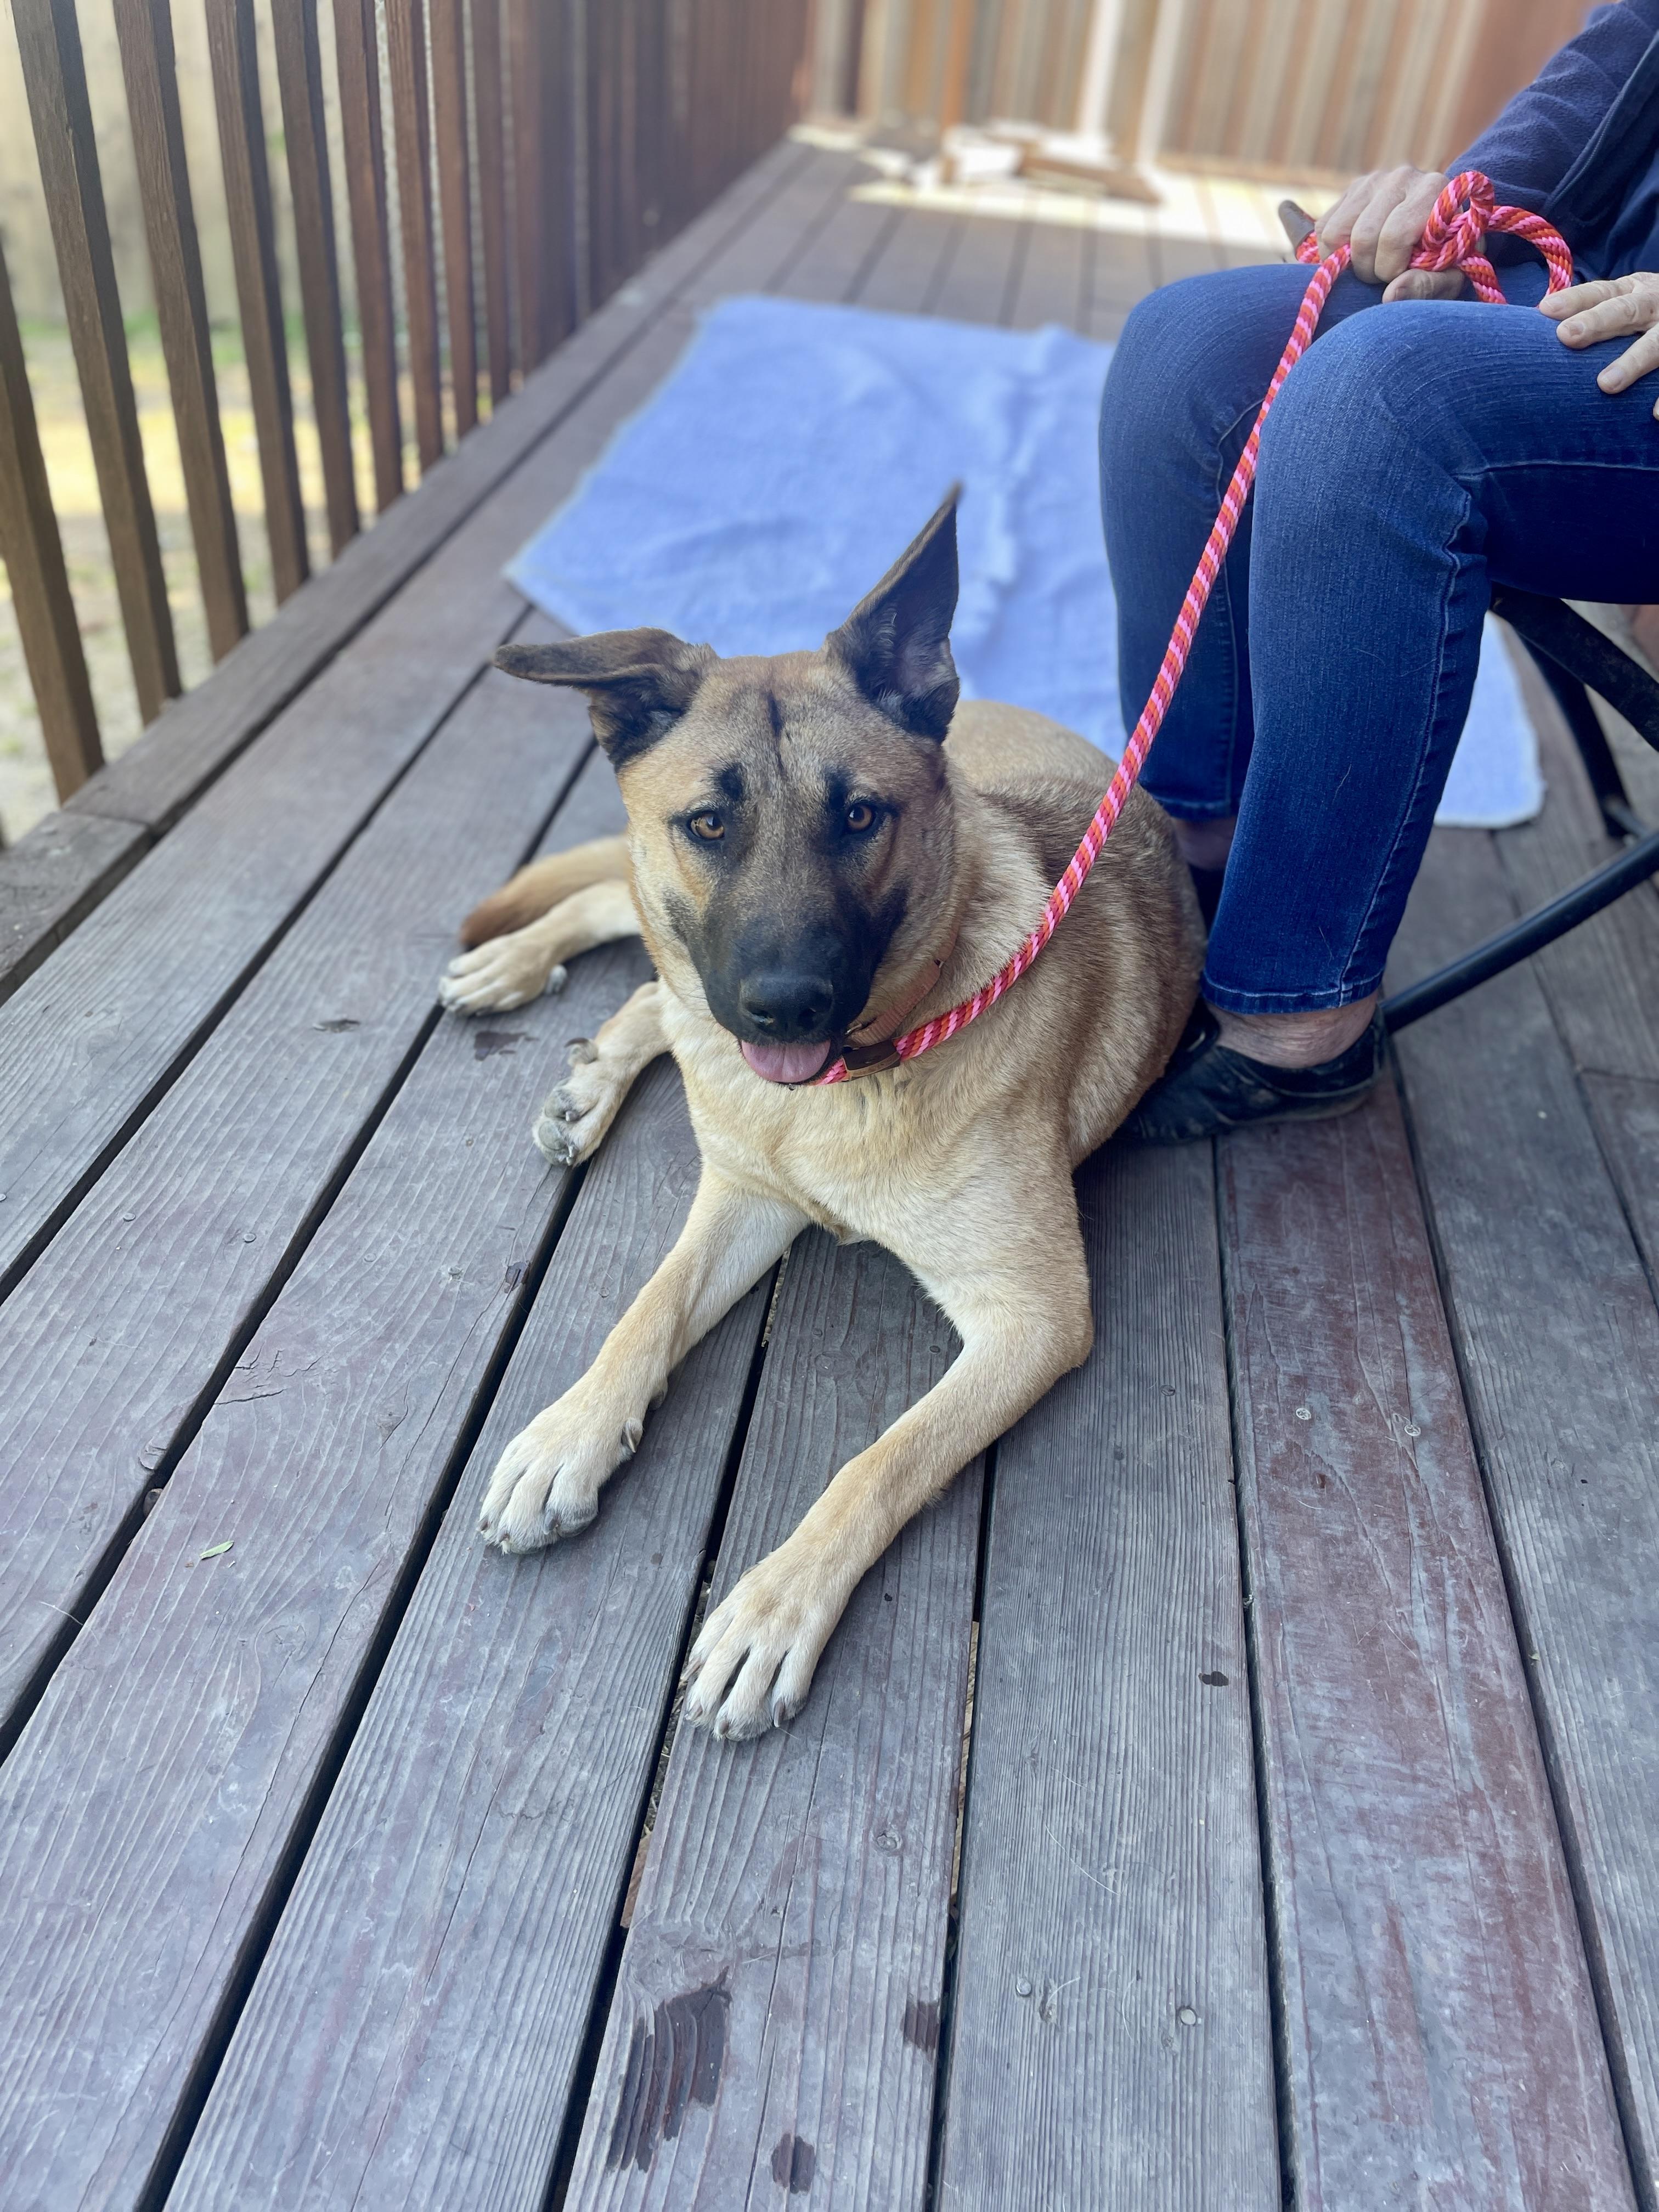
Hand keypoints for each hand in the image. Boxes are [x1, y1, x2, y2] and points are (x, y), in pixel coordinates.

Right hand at [1318, 165, 1462, 299]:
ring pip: (1334, 233)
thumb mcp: (1447, 280)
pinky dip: (1331, 253)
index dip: (1389, 268)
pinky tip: (1354, 255)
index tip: (1398, 277)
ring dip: (1345, 263)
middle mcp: (1402, 177)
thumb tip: (1390, 296)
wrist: (1440, 231)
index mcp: (1433, 190)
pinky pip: (1322, 228)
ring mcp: (1373, 180)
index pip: (1394, 235)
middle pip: (1362, 236)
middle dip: (1367, 269)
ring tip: (1369, 266)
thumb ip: (1425, 287)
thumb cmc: (1447, 261)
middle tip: (1382, 277)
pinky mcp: (1351, 190)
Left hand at [1540, 274, 1658, 409]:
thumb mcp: (1628, 303)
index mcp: (1634, 291)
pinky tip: (1654, 414)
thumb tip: (1539, 327)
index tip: (1545, 310)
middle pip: (1626, 310)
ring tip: (1606, 384)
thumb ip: (1594, 313)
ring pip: (1656, 343)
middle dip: (1598, 322)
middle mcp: (1655, 304)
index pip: (1601, 293)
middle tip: (1567, 336)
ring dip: (1633, 361)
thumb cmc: (1648, 316)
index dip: (1575, 300)